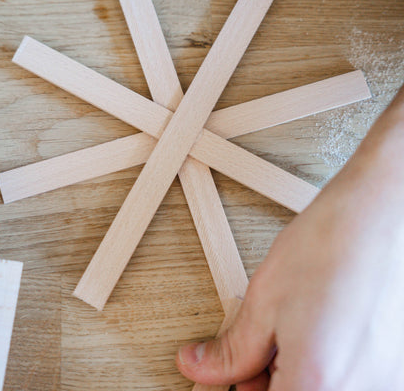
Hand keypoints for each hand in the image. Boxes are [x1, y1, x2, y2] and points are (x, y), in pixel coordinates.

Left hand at [177, 86, 403, 389]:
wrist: (383, 210)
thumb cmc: (333, 242)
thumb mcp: (265, 298)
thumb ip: (232, 349)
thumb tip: (200, 367)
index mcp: (320, 385)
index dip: (239, 390)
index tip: (231, 376)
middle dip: (266, 380)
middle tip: (255, 349)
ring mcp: (389, 382)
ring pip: (322, 388)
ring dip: (298, 371)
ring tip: (294, 327)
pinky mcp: (399, 369)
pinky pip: (352, 379)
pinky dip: (328, 363)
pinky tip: (320, 327)